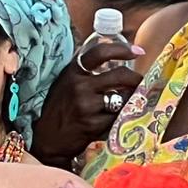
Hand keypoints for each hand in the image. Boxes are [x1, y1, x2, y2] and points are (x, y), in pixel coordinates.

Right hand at [29, 45, 142, 167]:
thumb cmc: (59, 108)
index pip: (100, 53)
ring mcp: (86, 105)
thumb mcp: (66, 83)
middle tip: (141, 83)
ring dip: (129, 100)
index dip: (122, 49)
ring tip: (126, 103)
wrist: (47, 138)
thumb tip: (114, 59)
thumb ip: (84, 71)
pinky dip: (119, 117)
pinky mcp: (93, 124)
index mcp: (73, 72)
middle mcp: (79, 85)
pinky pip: (117, 117)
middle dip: (136, 79)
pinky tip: (114, 119)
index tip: (137, 51)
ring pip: (123, 98)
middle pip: (120, 75)